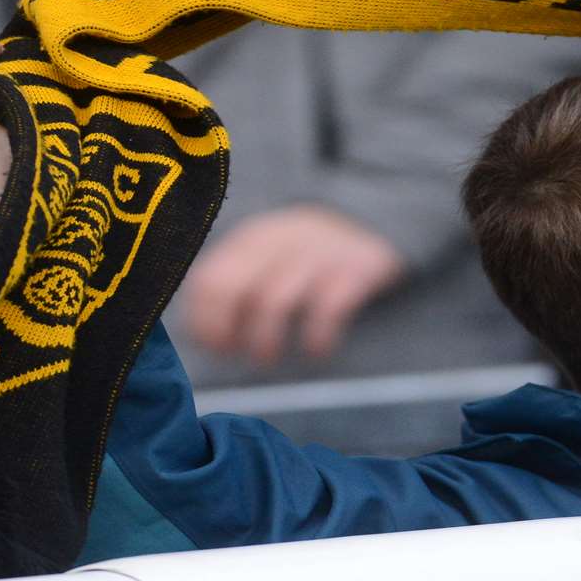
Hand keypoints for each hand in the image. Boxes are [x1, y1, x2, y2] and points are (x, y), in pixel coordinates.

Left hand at [184, 205, 406, 364]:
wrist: (376, 221)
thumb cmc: (310, 255)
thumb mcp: (270, 255)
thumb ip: (238, 282)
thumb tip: (204, 336)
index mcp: (252, 239)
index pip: (209, 279)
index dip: (204, 319)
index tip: (215, 346)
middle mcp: (281, 241)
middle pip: (234, 288)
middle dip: (228, 329)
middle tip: (236, 355)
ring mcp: (319, 253)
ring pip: (275, 302)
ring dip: (265, 340)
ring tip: (268, 359)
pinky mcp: (356, 269)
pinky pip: (328, 308)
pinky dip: (317, 337)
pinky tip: (315, 351)